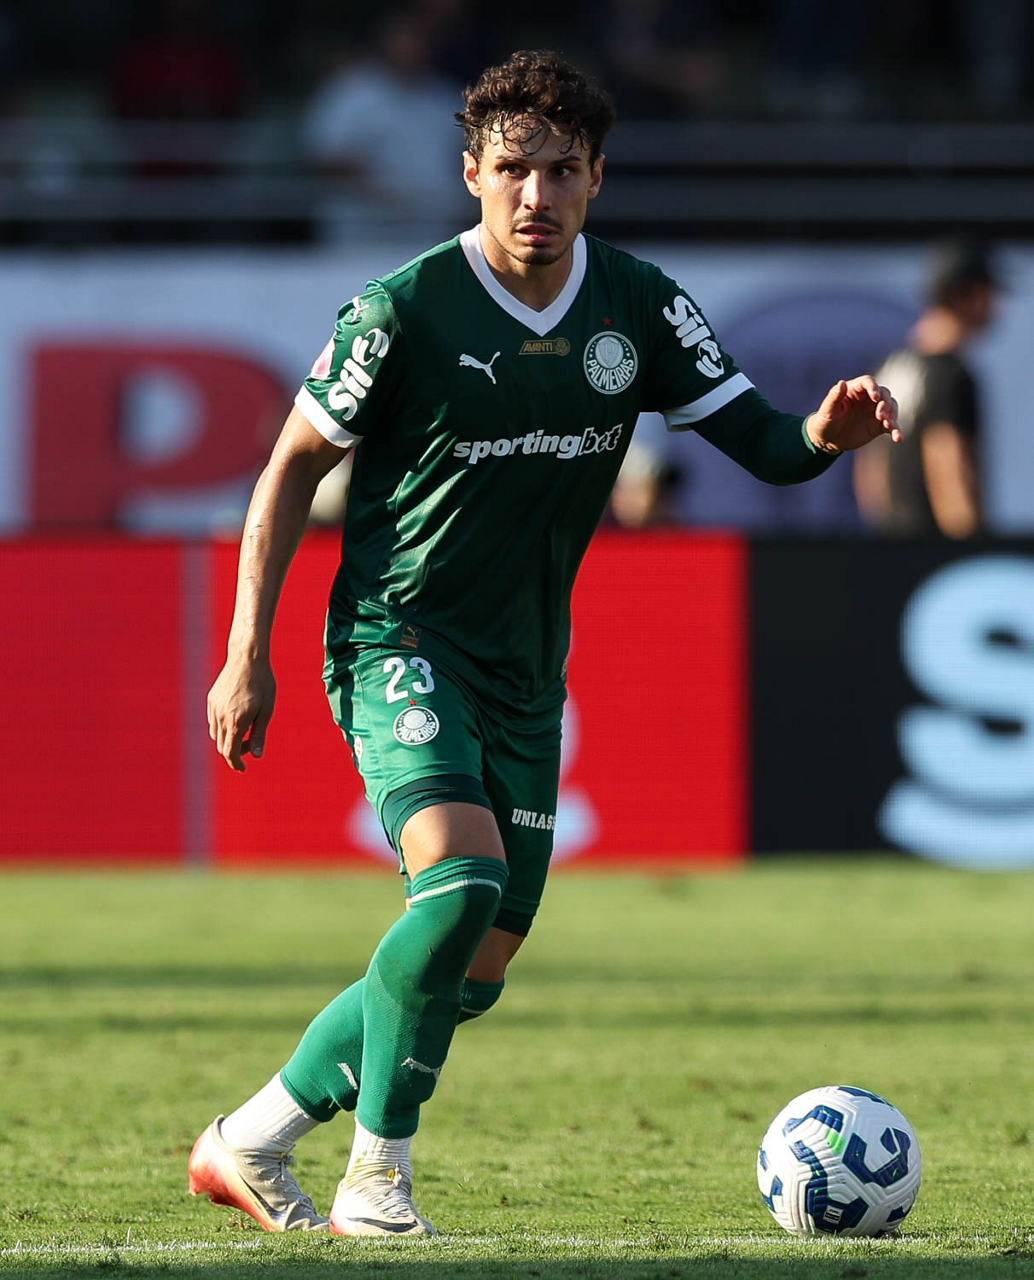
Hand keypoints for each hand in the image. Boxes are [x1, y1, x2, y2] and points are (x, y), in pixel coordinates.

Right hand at [207, 655, 275, 771]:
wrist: (247, 658)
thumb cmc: (262, 683)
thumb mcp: (266, 711)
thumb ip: (259, 735)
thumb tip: (256, 755)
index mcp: (235, 722)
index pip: (230, 753)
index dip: (236, 764)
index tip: (243, 768)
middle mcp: (221, 717)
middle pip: (222, 746)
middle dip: (235, 752)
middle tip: (250, 745)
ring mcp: (214, 708)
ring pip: (216, 734)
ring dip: (228, 739)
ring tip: (245, 729)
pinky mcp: (211, 699)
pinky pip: (213, 720)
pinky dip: (222, 726)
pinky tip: (236, 717)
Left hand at [806, 375, 900, 453]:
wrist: (827, 440)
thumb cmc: (824, 422)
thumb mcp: (827, 410)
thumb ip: (834, 397)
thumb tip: (841, 383)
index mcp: (854, 390)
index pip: (868, 382)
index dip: (873, 387)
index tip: (875, 397)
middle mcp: (867, 398)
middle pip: (883, 393)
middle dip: (885, 403)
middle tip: (880, 415)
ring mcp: (875, 411)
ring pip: (891, 407)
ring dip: (893, 414)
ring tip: (889, 425)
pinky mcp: (879, 425)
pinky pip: (892, 425)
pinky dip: (896, 430)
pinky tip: (898, 438)